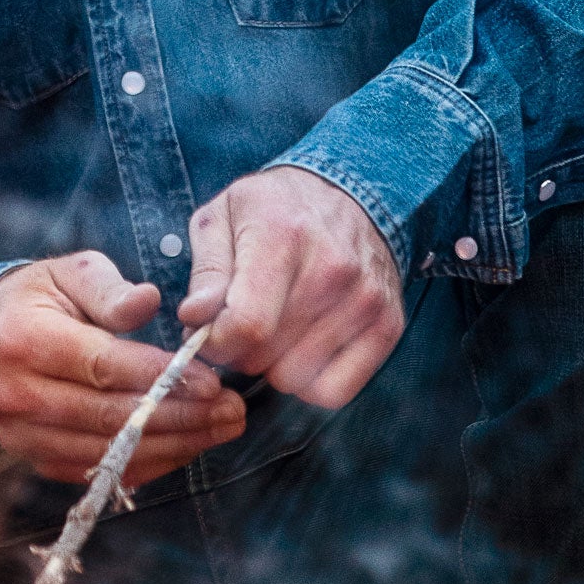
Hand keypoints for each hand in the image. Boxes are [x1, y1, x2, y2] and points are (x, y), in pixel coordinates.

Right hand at [0, 251, 245, 485]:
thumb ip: (111, 289)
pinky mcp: (34, 458)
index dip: (160, 377)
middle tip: (232, 411)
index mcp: (24, 338)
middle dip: (180, 417)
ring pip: (108, 452)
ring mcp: (21, 433)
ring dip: (173, 445)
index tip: (211, 381)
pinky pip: (99, 471)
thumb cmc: (44, 297)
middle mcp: (16, 393)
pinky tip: (187, 445)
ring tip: (222, 429)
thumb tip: (149, 301)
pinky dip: (147, 463)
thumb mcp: (74, 272)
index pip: (102, 365)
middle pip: (109, 416)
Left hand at [178, 165, 403, 409]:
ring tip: (273, 329)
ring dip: (272, 365)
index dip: (215, 342)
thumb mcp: (223, 215)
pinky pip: (333, 391)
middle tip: (238, 325)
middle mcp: (332, 270)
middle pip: (266, 355)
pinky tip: (300, 348)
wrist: (353, 191)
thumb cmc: (276, 207)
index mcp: (283, 235)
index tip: (207, 332)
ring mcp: (365, 300)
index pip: (247, 323)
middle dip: (238, 351)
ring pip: (295, 379)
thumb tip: (196, 318)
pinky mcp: (387, 325)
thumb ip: (206, 270)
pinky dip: (309, 382)